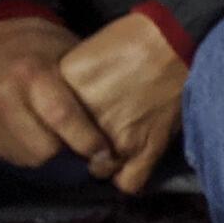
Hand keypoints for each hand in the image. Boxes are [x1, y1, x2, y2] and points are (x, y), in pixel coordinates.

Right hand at [0, 16, 112, 169]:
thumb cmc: (38, 47)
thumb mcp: (67, 54)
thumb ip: (85, 90)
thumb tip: (119, 128)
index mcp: (30, 73)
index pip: (63, 119)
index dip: (88, 142)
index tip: (106, 153)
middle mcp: (0, 96)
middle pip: (44, 149)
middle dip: (68, 152)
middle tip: (82, 148)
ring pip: (25, 158)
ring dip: (47, 156)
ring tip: (59, 142)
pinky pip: (6, 155)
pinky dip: (25, 151)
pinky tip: (34, 136)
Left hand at [58, 12, 187, 194]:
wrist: (174, 39)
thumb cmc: (132, 40)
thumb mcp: (83, 58)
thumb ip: (68, 90)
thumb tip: (63, 117)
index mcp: (63, 94)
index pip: (49, 130)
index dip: (60, 131)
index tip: (69, 128)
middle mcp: (87, 119)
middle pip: (71, 153)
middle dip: (81, 149)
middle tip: (95, 137)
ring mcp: (118, 137)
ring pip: (100, 171)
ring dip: (106, 164)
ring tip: (115, 148)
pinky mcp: (147, 147)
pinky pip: (128, 183)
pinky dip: (128, 180)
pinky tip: (130, 167)